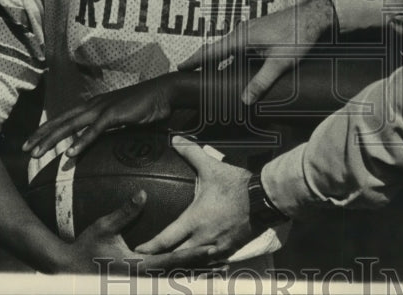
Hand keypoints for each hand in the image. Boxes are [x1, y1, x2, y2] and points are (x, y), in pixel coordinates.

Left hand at [23, 74, 187, 158]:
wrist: (164, 92)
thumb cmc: (145, 106)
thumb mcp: (122, 119)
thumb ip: (109, 129)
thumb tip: (101, 143)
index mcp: (93, 106)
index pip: (64, 118)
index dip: (46, 130)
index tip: (32, 142)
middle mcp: (93, 105)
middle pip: (61, 121)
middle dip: (41, 135)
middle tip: (24, 149)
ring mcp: (103, 108)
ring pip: (71, 126)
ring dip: (53, 140)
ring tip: (38, 154)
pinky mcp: (115, 114)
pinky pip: (95, 130)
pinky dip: (82, 142)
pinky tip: (71, 154)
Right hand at [56, 189, 217, 274]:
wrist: (68, 272)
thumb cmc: (84, 248)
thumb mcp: (103, 228)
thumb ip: (124, 212)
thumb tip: (142, 194)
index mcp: (138, 267)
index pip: (172, 261)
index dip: (193, 255)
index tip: (212, 248)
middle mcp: (142, 278)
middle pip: (178, 275)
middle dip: (201, 269)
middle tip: (225, 264)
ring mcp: (139, 283)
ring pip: (173, 281)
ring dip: (195, 275)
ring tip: (218, 269)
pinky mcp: (137, 282)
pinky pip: (162, 281)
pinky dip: (179, 277)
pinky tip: (192, 273)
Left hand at [136, 136, 253, 259]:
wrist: (264, 198)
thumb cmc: (236, 185)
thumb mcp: (212, 167)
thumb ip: (191, 153)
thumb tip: (175, 139)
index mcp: (195, 220)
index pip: (166, 239)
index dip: (150, 247)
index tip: (138, 250)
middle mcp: (203, 238)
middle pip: (176, 256)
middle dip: (163, 259)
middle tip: (151, 260)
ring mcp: (217, 246)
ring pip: (193, 261)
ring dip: (182, 261)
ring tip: (172, 262)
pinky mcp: (230, 248)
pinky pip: (211, 261)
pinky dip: (202, 261)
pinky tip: (198, 259)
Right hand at [178, 0, 335, 104]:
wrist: (313, 15)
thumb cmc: (298, 35)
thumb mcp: (280, 62)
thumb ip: (261, 81)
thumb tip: (244, 99)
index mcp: (242, 37)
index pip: (212, 51)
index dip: (195, 60)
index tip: (179, 67)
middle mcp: (242, 31)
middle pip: (217, 49)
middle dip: (203, 62)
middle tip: (191, 75)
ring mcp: (250, 30)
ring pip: (228, 48)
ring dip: (219, 60)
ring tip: (210, 75)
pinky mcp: (258, 31)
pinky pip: (238, 46)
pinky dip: (231, 57)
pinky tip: (236, 67)